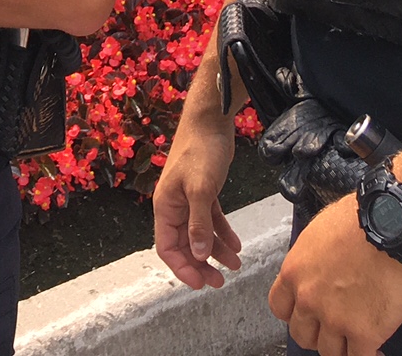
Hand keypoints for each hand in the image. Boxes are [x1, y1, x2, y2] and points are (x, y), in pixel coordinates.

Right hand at [154, 106, 240, 289]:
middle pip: (184, 244)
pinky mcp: (204, 191)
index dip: (182, 268)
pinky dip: (223, 233)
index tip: (200, 283)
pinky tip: (236, 245)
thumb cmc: (201, 150)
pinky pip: (211, 220)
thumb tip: (196, 254)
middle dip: (201, 264)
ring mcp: (189, 199)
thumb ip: (199, 223)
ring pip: (200, 234)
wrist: (211, 119)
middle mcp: (174, 205)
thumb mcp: (201, 188)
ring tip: (235, 266)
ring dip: (215, 251)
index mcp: (165, 206)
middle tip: (219, 282)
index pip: (167, 247)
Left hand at [266, 195, 401, 355]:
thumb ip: (312, 259)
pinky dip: (367, 355)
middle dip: (317, 333)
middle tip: (333, 327)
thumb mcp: (318, 232)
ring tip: (355, 338)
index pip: (280, 308)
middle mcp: (309, 299)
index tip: (306, 314)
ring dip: (342, 346)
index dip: (295, 313)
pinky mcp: (363, 332)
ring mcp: (334, 319)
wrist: (388, 225)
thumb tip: (319, 266)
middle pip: (302, 335)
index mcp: (294, 273)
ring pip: (328, 352)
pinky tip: (376, 348)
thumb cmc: (359, 220)